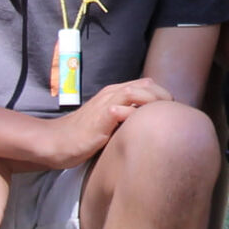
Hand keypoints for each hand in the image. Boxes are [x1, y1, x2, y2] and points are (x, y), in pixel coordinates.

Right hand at [35, 77, 169, 168]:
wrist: (55, 142)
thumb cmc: (82, 137)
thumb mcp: (109, 125)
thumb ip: (125, 119)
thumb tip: (149, 125)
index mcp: (115, 93)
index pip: (148, 86)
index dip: (163, 97)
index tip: (173, 112)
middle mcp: (112, 93)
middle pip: (148, 85)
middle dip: (164, 98)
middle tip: (173, 116)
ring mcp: (106, 102)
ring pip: (139, 91)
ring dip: (156, 102)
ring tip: (165, 119)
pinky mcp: (102, 115)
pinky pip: (125, 104)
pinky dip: (139, 110)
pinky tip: (147, 123)